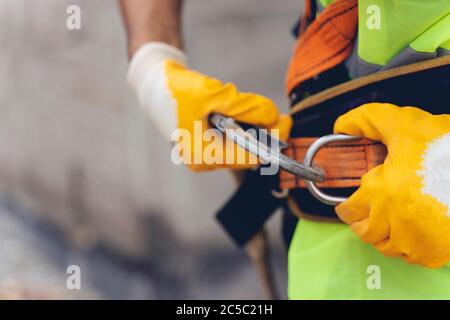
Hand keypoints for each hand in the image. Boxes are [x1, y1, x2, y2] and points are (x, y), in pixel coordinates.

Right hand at [128, 42, 291, 170]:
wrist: (153, 80)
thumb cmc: (175, 89)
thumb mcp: (213, 95)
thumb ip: (247, 108)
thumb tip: (274, 117)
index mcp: (203, 155)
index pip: (249, 157)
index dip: (272, 141)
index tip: (287, 124)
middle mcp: (203, 160)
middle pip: (246, 153)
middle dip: (264, 135)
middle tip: (281, 117)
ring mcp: (202, 152)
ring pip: (240, 145)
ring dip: (252, 129)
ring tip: (254, 111)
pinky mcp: (204, 142)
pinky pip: (230, 139)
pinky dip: (241, 127)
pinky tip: (239, 114)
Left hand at [334, 103, 449, 267]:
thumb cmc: (446, 147)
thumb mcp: (405, 123)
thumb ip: (368, 120)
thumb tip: (341, 125)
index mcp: (381, 192)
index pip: (348, 210)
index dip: (346, 207)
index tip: (348, 206)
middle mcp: (393, 221)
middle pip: (365, 232)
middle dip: (361, 223)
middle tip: (367, 215)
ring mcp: (415, 241)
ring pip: (386, 247)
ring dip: (383, 236)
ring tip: (389, 223)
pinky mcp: (436, 253)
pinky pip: (412, 258)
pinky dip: (408, 248)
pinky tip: (413, 233)